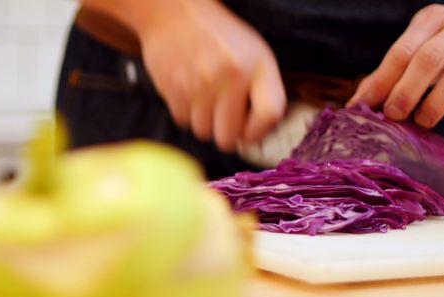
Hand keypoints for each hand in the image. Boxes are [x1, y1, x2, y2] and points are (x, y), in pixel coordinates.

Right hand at [135, 0, 285, 151]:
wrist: (175, 12)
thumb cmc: (218, 37)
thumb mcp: (253, 53)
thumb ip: (261, 91)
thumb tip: (255, 137)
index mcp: (257, 65)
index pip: (270, 114)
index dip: (259, 132)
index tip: (250, 134)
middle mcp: (230, 75)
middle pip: (229, 136)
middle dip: (225, 133)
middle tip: (222, 118)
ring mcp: (199, 84)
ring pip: (203, 132)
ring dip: (204, 122)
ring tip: (204, 98)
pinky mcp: (174, 88)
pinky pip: (182, 121)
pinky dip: (185, 112)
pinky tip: (189, 91)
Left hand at [349, 4, 443, 127]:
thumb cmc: (434, 50)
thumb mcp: (411, 52)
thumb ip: (385, 75)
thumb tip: (355, 106)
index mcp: (429, 21)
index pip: (401, 52)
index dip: (381, 83)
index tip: (362, 106)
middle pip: (428, 60)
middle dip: (406, 91)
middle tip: (393, 115)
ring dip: (433, 105)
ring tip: (420, 121)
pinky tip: (435, 119)